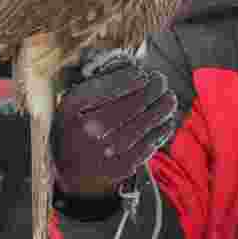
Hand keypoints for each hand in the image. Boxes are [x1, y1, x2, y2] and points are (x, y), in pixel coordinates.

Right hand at [51, 54, 177, 196]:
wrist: (67, 168)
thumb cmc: (75, 126)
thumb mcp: (75, 100)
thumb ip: (100, 82)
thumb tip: (136, 69)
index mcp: (75, 106)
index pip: (112, 86)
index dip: (133, 78)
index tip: (143, 74)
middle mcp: (89, 129)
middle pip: (134, 103)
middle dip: (154, 88)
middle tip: (161, 81)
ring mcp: (106, 150)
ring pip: (146, 123)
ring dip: (163, 108)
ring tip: (170, 99)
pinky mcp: (121, 166)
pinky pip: (149, 144)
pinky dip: (162, 130)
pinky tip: (167, 120)